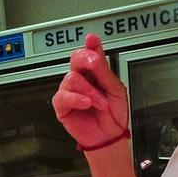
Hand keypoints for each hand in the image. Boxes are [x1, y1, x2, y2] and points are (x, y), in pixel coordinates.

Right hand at [52, 33, 128, 150]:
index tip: (92, 39)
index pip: (90, 52)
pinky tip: (86, 104)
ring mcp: (70, 90)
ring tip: (100, 102)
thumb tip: (94, 48)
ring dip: (89, 90)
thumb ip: (104, 70)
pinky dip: (76, 99)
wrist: (110, 137)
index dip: (90, 44)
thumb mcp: (115, 89)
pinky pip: (63, 96)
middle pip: (75, 58)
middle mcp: (81, 78)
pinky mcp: (62, 105)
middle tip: (95, 64)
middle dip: (86, 59)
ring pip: (72, 78)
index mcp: (95, 72)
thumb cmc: (114, 114)